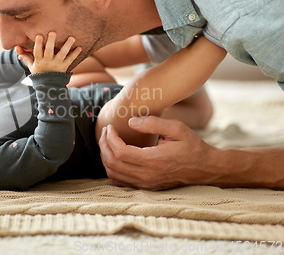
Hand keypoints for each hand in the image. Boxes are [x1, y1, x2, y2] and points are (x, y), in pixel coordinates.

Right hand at [17, 32, 80, 73]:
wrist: (48, 85)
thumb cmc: (39, 72)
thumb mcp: (31, 65)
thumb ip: (25, 56)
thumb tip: (17, 47)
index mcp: (39, 61)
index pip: (37, 52)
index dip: (38, 44)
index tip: (39, 35)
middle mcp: (48, 62)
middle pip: (49, 52)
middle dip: (51, 42)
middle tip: (53, 32)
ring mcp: (57, 64)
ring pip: (62, 54)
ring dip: (67, 46)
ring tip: (72, 38)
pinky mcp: (64, 67)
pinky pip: (70, 60)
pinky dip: (75, 54)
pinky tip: (80, 47)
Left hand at [98, 116, 219, 189]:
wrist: (206, 168)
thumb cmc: (192, 146)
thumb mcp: (177, 128)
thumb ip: (152, 123)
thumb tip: (130, 122)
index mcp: (154, 160)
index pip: (120, 152)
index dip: (110, 138)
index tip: (110, 127)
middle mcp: (147, 175)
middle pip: (113, 163)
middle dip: (104, 145)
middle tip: (106, 132)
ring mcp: (146, 184)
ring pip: (113, 174)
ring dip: (106, 157)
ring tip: (108, 142)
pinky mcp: (146, 187)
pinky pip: (120, 182)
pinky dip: (112, 169)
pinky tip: (115, 155)